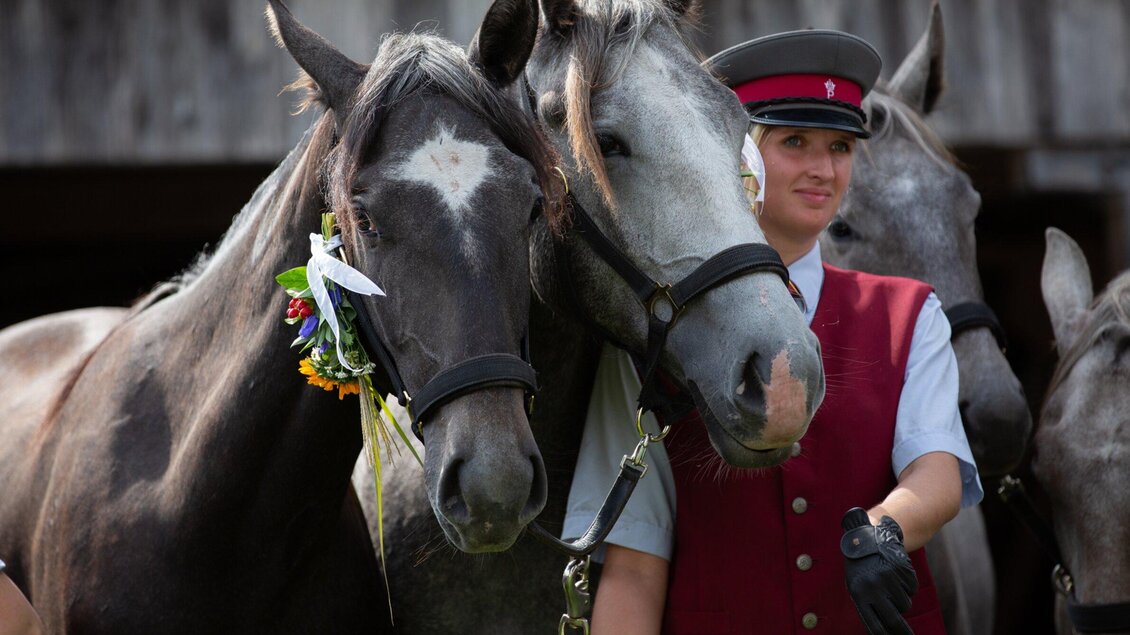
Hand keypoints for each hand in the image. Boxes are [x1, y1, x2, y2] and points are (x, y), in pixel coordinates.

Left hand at [840, 507, 917, 634]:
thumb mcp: (856, 585)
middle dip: (903, 632)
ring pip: (905, 604)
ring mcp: (888, 577)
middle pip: (893, 620)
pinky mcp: (901, 568)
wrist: (867, 535)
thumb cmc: (861, 566)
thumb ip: (866, 606)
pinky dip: (908, 586)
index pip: (874, 626)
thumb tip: (881, 631)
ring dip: (902, 601)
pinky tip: (897, 574)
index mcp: (858, 594)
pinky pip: (912, 589)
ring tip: (891, 586)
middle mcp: (873, 587)